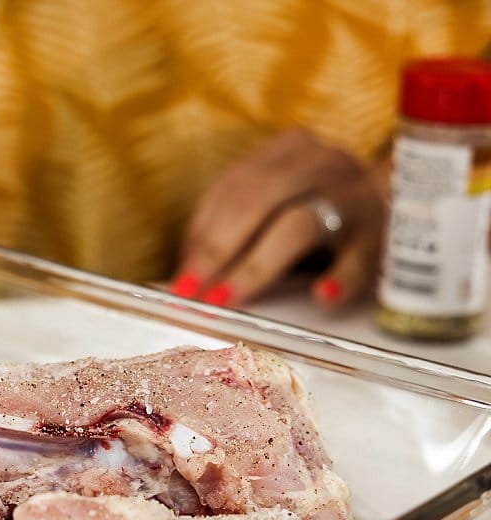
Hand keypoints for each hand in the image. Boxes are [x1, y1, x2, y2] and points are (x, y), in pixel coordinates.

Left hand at [171, 129, 389, 307]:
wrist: (408, 199)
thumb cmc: (321, 206)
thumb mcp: (278, 201)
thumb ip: (234, 225)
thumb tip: (187, 272)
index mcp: (290, 151)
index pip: (231, 188)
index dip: (200, 235)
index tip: (180, 277)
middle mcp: (323, 165)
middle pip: (257, 200)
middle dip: (217, 249)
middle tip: (193, 291)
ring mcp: (356, 198)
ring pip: (298, 225)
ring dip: (255, 266)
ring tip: (226, 298)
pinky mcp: (384, 236)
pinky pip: (359, 259)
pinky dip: (338, 280)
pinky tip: (320, 297)